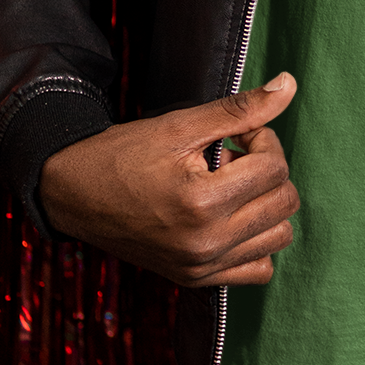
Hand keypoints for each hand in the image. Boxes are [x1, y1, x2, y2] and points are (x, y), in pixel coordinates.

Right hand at [39, 74, 299, 287]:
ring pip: (280, 235)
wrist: (74, 193)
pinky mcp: (197, 280)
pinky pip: (259, 268)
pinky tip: (232, 218)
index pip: (275, 167)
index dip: (262, 140)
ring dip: (266, 205)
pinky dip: (256, 242)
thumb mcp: (181, 125)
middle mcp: (206, 243)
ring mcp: (203, 267)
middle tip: (232, 159)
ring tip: (230, 188)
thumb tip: (289, 84)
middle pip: (285, 201)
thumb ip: (240, 109)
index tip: (236, 136)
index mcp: (202, 202)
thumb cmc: (124, 154)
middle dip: (267, 171)